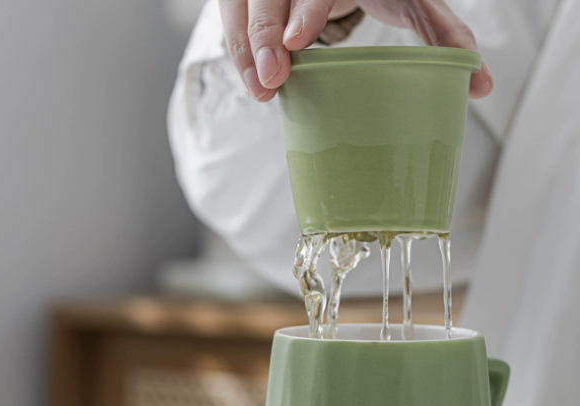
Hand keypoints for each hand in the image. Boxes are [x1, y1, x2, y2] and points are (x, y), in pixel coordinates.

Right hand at [218, 0, 492, 101]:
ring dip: (245, 49)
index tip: (297, 41)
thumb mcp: (413, 3)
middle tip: (272, 78)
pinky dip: (238, 51)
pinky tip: (252, 81)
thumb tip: (481, 84)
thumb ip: (443, 35)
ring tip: (261, 90)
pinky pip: (231, 18)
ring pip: (243, 4)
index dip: (308, 7)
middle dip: (264, 33)